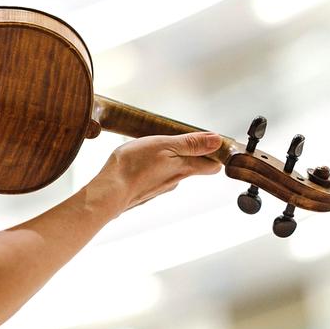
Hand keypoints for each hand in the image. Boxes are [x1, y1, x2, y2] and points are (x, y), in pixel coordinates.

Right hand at [95, 132, 222, 212]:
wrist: (110, 191)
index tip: (209, 141)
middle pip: (192, 167)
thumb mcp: (164, 145)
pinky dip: (153, 166)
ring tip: (153, 146)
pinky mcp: (146, 190)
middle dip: (189, 152)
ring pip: (172, 171)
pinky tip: (139, 160)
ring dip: (168, 158)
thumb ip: (191, 143)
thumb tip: (218, 141)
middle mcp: (176, 180)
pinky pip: (156, 176)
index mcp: (185, 168)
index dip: (215, 154)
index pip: (213, 165)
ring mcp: (160, 187)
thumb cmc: (135, 166)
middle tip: (177, 137)